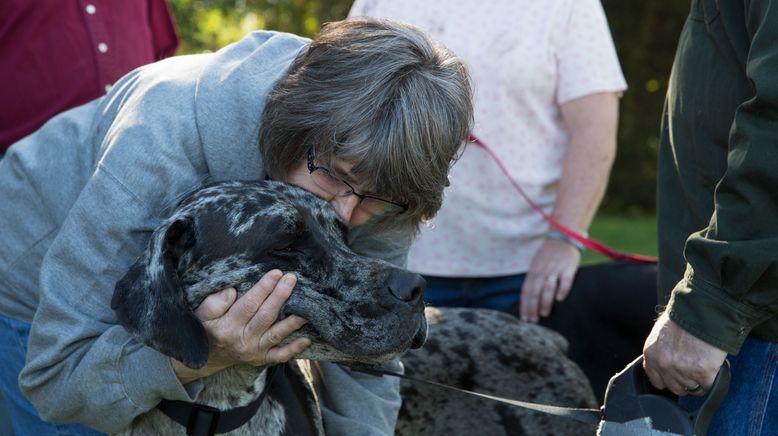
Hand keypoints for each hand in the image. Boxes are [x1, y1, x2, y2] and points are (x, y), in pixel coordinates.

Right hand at [172, 270, 310, 383]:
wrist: (206, 358)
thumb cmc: (206, 329)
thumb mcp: (202, 314)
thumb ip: (215, 303)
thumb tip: (232, 291)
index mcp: (227, 327)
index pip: (248, 305)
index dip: (264, 288)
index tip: (276, 273)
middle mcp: (243, 340)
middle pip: (266, 316)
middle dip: (280, 296)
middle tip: (292, 278)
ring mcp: (254, 351)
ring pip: (277, 334)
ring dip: (293, 321)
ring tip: (307, 306)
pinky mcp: (262, 359)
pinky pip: (280, 355)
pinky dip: (294, 348)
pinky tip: (307, 338)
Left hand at [519, 239, 580, 322]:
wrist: (563, 236)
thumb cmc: (549, 255)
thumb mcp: (536, 265)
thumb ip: (533, 280)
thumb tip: (528, 299)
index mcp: (533, 271)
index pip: (526, 291)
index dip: (524, 305)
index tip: (524, 319)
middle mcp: (542, 271)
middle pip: (534, 291)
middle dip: (532, 307)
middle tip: (533, 321)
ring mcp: (555, 269)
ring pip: (547, 287)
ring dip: (545, 301)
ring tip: (544, 314)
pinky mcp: (568, 267)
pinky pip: (565, 280)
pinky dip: (562, 289)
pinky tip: (560, 299)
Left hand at [643, 312, 726, 395]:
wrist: (703, 309)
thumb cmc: (685, 316)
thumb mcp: (662, 333)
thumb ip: (662, 351)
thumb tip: (669, 361)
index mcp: (651, 354)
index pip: (656, 380)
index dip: (669, 379)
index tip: (677, 376)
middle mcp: (664, 364)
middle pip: (675, 387)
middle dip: (686, 381)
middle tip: (695, 368)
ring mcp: (682, 370)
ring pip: (692, 389)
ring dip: (700, 380)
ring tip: (705, 363)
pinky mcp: (702, 373)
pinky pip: (708, 387)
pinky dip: (713, 380)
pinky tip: (715, 367)